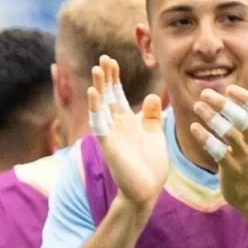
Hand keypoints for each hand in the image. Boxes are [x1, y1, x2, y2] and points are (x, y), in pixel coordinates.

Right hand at [88, 56, 167, 207]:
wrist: (147, 189)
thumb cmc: (150, 165)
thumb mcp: (154, 134)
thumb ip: (151, 116)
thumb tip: (152, 96)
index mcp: (126, 122)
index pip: (117, 95)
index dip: (114, 78)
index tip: (111, 61)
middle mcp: (115, 125)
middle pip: (107, 96)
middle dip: (106, 78)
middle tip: (104, 58)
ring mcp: (110, 134)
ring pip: (101, 106)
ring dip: (98, 87)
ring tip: (97, 69)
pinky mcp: (108, 144)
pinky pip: (99, 123)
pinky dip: (95, 108)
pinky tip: (93, 92)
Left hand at [189, 84, 247, 211]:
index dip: (245, 98)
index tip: (229, 88)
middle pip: (242, 119)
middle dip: (223, 105)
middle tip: (205, 93)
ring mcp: (245, 156)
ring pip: (229, 134)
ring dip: (212, 118)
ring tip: (197, 106)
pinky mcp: (232, 169)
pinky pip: (218, 151)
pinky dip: (206, 138)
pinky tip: (194, 128)